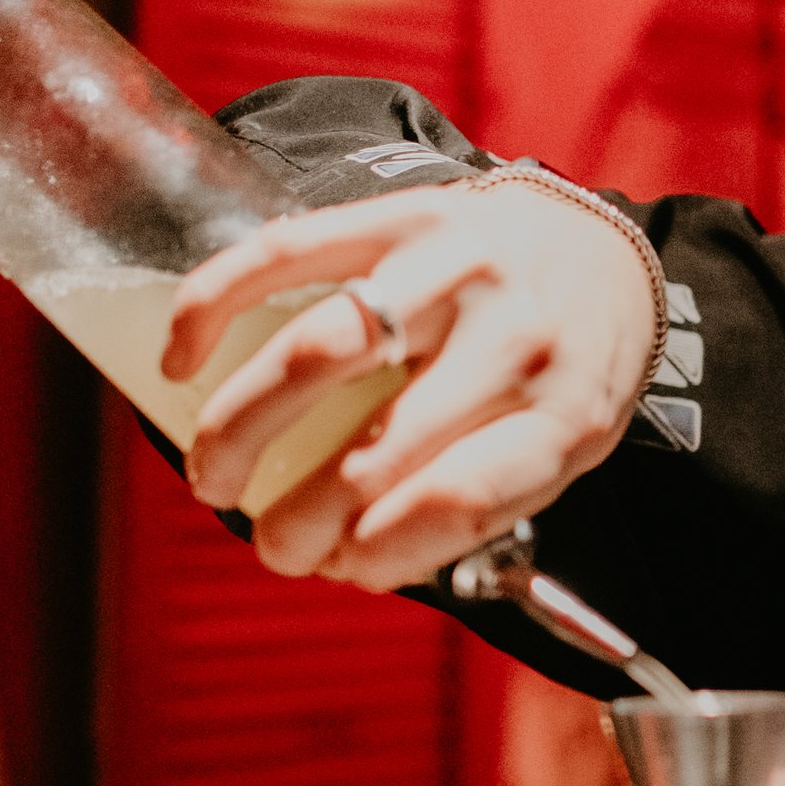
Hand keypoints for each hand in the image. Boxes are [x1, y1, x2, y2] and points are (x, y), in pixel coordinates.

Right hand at [168, 179, 660, 588]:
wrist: (602, 246)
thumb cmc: (571, 368)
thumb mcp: (568, 448)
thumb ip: (484, 503)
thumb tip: (358, 564)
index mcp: (565, 411)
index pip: (461, 496)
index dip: (383, 550)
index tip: (342, 570)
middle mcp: (514, 338)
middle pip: (378, 445)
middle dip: (301, 519)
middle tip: (272, 548)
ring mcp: (455, 268)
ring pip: (318, 350)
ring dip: (241, 428)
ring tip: (212, 477)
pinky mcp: (403, 215)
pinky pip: (288, 254)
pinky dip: (214, 305)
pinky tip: (182, 360)